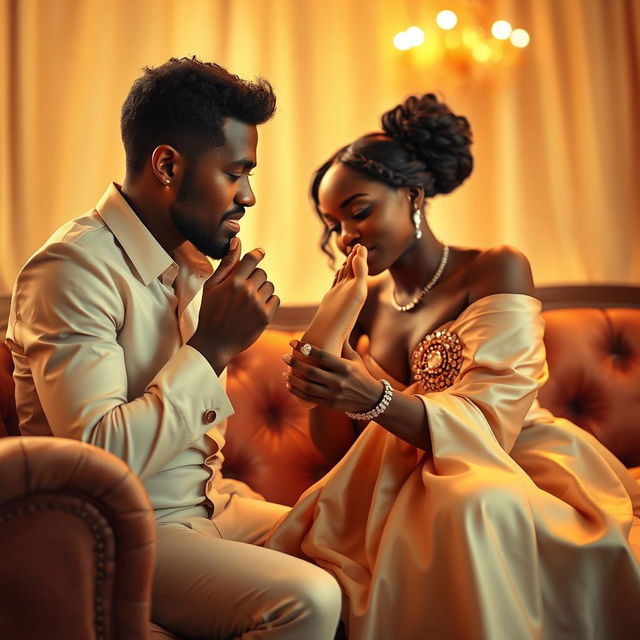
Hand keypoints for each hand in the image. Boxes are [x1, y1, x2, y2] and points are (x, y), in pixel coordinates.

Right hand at [188, 237, 279, 372]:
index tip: (260, 253)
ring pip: (269, 286)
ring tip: (249, 301)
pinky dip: (268, 302)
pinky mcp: (266, 317)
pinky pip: (275, 300)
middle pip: (262, 273)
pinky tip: (255, 309)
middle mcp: (247, 291)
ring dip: (262, 290)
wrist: (215, 343)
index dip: (258, 254)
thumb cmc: (210, 312)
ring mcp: (258, 304)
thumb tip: (237, 241)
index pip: (252, 258)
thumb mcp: (212, 286)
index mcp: (233, 281)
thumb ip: (227, 264)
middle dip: (255, 278)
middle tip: (244, 290)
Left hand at [282, 339, 382, 413]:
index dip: (306, 348)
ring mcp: (333, 394)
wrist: (371, 400)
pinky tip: (289, 384)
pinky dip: (296, 392)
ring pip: (307, 386)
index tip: (293, 342)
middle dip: (295, 363)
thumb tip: (335, 326)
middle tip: (285, 356)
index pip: (322, 355)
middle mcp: (339, 381)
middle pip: (311, 372)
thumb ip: (343, 345)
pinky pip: (308, 398)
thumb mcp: (355, 359)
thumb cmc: (361, 374)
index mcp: (345, 367)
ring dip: (293, 379)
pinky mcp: (329, 404)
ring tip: (285, 372)